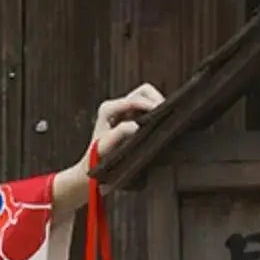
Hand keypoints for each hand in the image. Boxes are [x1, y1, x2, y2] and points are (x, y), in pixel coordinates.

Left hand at [53, 85, 163, 212]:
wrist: (93, 167)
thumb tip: (134, 126)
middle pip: (143, 92)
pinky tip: (161, 125)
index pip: (133, 100)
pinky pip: (148, 109)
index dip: (148, 104)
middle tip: (166, 115)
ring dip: (157, 106)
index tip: (160, 111)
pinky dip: (156, 114)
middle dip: (156, 100)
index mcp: (108, 109)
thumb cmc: (98, 158)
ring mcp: (125, 111)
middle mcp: (116, 106)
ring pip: (148, 99)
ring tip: (165, 120)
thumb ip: (118, 135)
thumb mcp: (105, 147)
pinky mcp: (132, 117)